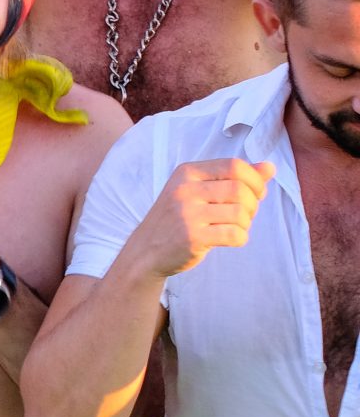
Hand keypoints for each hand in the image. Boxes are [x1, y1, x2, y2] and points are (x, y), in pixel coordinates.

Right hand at [131, 158, 272, 278]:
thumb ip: (234, 178)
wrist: (145, 250)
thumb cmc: (178, 218)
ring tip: (233, 227)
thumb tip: (270, 167)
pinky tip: (227, 239)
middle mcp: (184, 190)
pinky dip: (239, 238)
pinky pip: (234, 234)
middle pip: (240, 190)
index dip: (255, 180)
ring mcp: (186, 214)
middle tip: (243, 215)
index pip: (234, 165)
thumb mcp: (200, 191)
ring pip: (240, 213)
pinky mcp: (191, 237)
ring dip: (245, 224)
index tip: (255, 194)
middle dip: (252, 205)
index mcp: (187, 172)